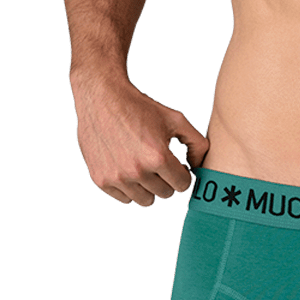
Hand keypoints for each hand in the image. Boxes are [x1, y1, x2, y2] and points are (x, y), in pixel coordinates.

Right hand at [70, 71, 209, 206]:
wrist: (102, 99)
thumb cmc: (140, 108)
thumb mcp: (175, 119)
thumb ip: (197, 143)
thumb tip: (199, 166)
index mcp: (158, 157)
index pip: (182, 184)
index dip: (182, 173)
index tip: (176, 164)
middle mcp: (137, 171)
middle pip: (165, 193)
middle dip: (167, 179)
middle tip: (159, 163)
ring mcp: (117, 178)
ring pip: (145, 200)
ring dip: (149, 186)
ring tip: (144, 166)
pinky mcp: (101, 180)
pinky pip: (125, 198)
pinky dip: (129, 187)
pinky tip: (128, 168)